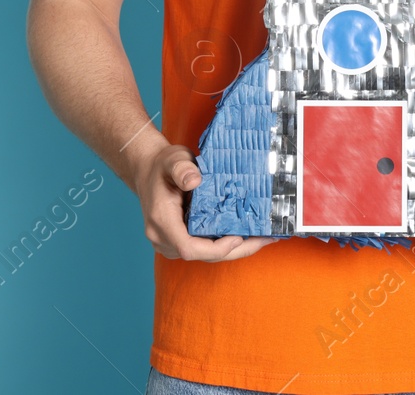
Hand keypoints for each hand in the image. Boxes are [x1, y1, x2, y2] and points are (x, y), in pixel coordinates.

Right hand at [128, 131, 276, 260]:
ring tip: (265, 236)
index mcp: (162, 221)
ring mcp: (170, 243)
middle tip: (266, 239)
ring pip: (206, 255)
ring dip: (236, 249)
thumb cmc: (162, 165)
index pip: (189, 248)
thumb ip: (183, 169)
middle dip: (236, 250)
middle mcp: (163, 238)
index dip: (216, 248)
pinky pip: (205, 248)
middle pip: (203, 255)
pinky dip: (227, 243)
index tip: (238, 237)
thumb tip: (195, 180)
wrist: (148, 171)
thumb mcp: (173, 160)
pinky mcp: (180, 241)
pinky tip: (249, 234)